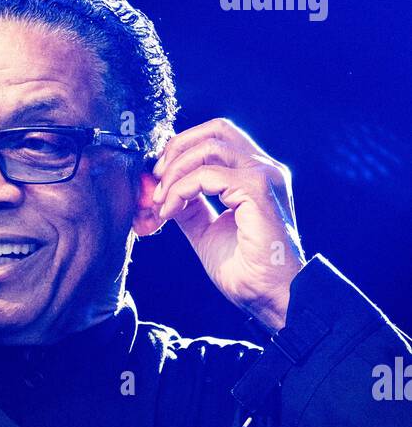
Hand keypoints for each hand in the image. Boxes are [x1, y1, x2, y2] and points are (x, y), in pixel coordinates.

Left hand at [151, 118, 305, 329]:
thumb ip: (191, 208)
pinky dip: (181, 190)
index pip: (218, 139)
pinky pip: (207, 176)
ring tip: (161, 200)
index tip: (160, 181)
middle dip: (178, 149)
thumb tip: (166, 193)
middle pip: (215, 130)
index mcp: (256, 175)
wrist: (270, 296)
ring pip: (210, 147)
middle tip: (157, 179)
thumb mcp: (208, 232)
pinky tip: (170, 211)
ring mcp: (264, 175)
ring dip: (176, 171)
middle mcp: (264, 168)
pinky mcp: (258, 190)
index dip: (184, 150)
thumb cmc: (247, 271)